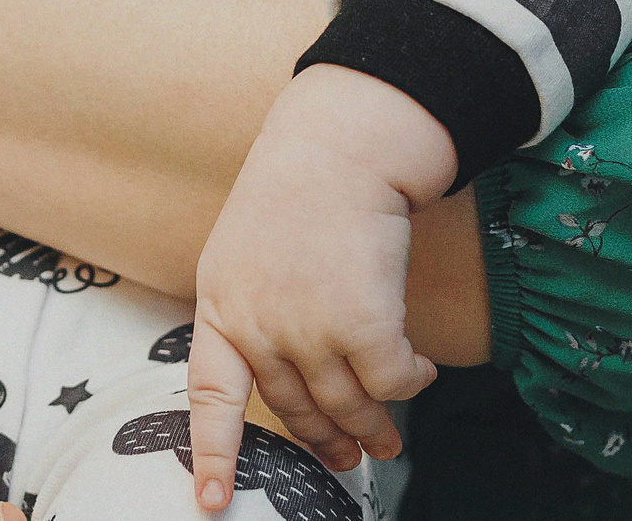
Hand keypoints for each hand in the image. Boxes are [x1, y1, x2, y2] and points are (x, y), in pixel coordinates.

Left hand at [187, 65, 455, 509]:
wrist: (341, 146)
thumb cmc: (300, 189)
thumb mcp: (245, 249)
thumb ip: (253, 308)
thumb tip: (280, 368)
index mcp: (221, 306)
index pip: (210, 396)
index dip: (212, 453)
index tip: (213, 502)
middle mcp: (258, 325)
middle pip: (294, 408)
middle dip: (325, 442)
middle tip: (350, 460)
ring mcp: (308, 329)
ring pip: (347, 405)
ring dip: (374, 428)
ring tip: (389, 439)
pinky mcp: (362, 326)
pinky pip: (392, 383)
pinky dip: (410, 386)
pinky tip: (420, 374)